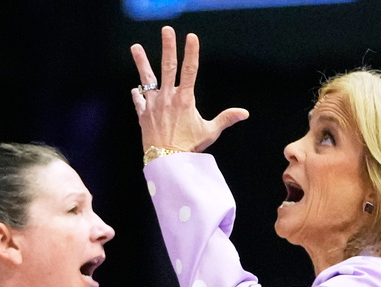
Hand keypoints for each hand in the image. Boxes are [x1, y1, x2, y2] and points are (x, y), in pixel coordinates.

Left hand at [131, 26, 248, 152]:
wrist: (167, 162)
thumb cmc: (189, 147)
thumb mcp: (210, 132)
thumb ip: (226, 119)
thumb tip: (244, 113)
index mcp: (185, 99)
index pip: (190, 70)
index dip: (191, 52)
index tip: (191, 37)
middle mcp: (168, 98)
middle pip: (168, 67)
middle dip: (168, 47)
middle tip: (166, 30)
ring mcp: (154, 105)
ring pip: (147, 79)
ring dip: (141, 62)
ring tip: (135, 47)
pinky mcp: (143, 115)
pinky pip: (139, 101)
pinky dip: (138, 94)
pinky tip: (135, 88)